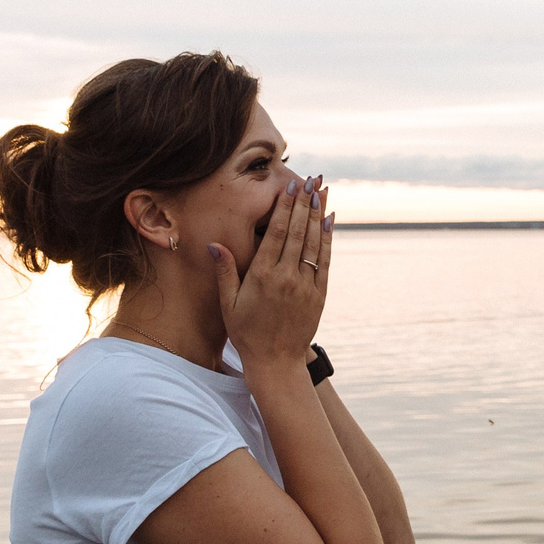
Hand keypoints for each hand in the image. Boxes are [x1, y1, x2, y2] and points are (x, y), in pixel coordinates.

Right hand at [207, 175, 333, 375]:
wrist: (276, 362)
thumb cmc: (246, 333)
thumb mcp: (227, 304)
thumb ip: (224, 272)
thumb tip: (213, 244)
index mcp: (262, 276)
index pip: (276, 233)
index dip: (285, 208)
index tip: (290, 187)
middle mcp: (286, 278)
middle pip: (298, 232)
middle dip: (305, 203)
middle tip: (311, 180)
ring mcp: (305, 286)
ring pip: (315, 243)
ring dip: (319, 215)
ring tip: (323, 192)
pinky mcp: (319, 294)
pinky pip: (325, 261)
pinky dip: (328, 239)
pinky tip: (330, 221)